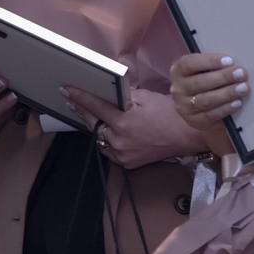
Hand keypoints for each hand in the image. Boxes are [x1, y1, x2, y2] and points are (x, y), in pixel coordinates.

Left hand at [62, 84, 205, 167]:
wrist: (187, 136)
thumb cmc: (168, 114)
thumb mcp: (145, 97)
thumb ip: (123, 95)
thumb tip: (107, 90)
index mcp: (124, 122)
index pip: (95, 106)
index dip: (79, 97)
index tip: (66, 90)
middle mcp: (120, 140)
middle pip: (93, 123)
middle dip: (82, 110)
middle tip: (72, 100)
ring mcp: (122, 154)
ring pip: (99, 137)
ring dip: (93, 125)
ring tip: (86, 113)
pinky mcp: (127, 163)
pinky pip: (107, 149)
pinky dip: (104, 139)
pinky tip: (103, 130)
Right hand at [169, 52, 249, 133]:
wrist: (201, 109)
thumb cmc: (207, 83)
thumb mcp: (205, 71)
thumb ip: (215, 67)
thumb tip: (234, 65)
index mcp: (178, 71)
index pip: (190, 63)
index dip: (210, 61)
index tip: (229, 60)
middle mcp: (178, 88)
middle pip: (199, 82)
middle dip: (223, 77)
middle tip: (241, 73)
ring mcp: (184, 106)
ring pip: (205, 100)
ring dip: (227, 93)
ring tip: (243, 88)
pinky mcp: (194, 121)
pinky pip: (210, 115)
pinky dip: (225, 108)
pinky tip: (237, 103)